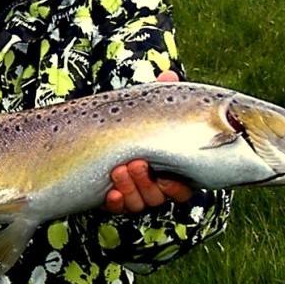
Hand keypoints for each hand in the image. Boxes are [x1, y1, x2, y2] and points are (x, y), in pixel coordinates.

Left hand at [105, 71, 195, 213]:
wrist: (101, 134)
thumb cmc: (135, 124)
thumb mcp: (146, 109)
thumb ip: (160, 96)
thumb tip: (168, 75)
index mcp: (172, 171)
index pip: (183, 190)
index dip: (176, 188)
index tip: (166, 177)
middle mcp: (155, 187)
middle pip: (158, 197)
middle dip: (146, 183)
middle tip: (135, 163)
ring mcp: (135, 195)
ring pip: (139, 203)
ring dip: (130, 189)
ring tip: (118, 170)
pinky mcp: (115, 199)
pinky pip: (118, 208)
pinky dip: (116, 202)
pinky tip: (110, 193)